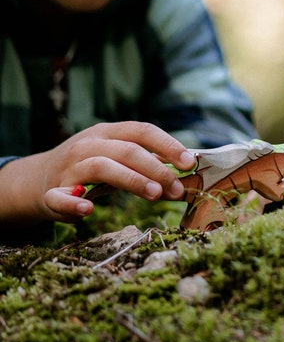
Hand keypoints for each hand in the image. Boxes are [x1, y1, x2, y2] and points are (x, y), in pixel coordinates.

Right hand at [5, 122, 194, 222]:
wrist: (37, 180)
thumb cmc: (91, 167)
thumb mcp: (117, 157)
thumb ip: (147, 162)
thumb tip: (186, 174)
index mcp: (108, 132)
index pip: (142, 131)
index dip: (168, 145)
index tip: (189, 163)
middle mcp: (88, 145)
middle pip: (127, 150)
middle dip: (156, 168)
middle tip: (177, 188)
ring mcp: (69, 168)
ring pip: (102, 168)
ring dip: (132, 180)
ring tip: (155, 195)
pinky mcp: (51, 194)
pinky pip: (60, 198)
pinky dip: (74, 204)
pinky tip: (89, 211)